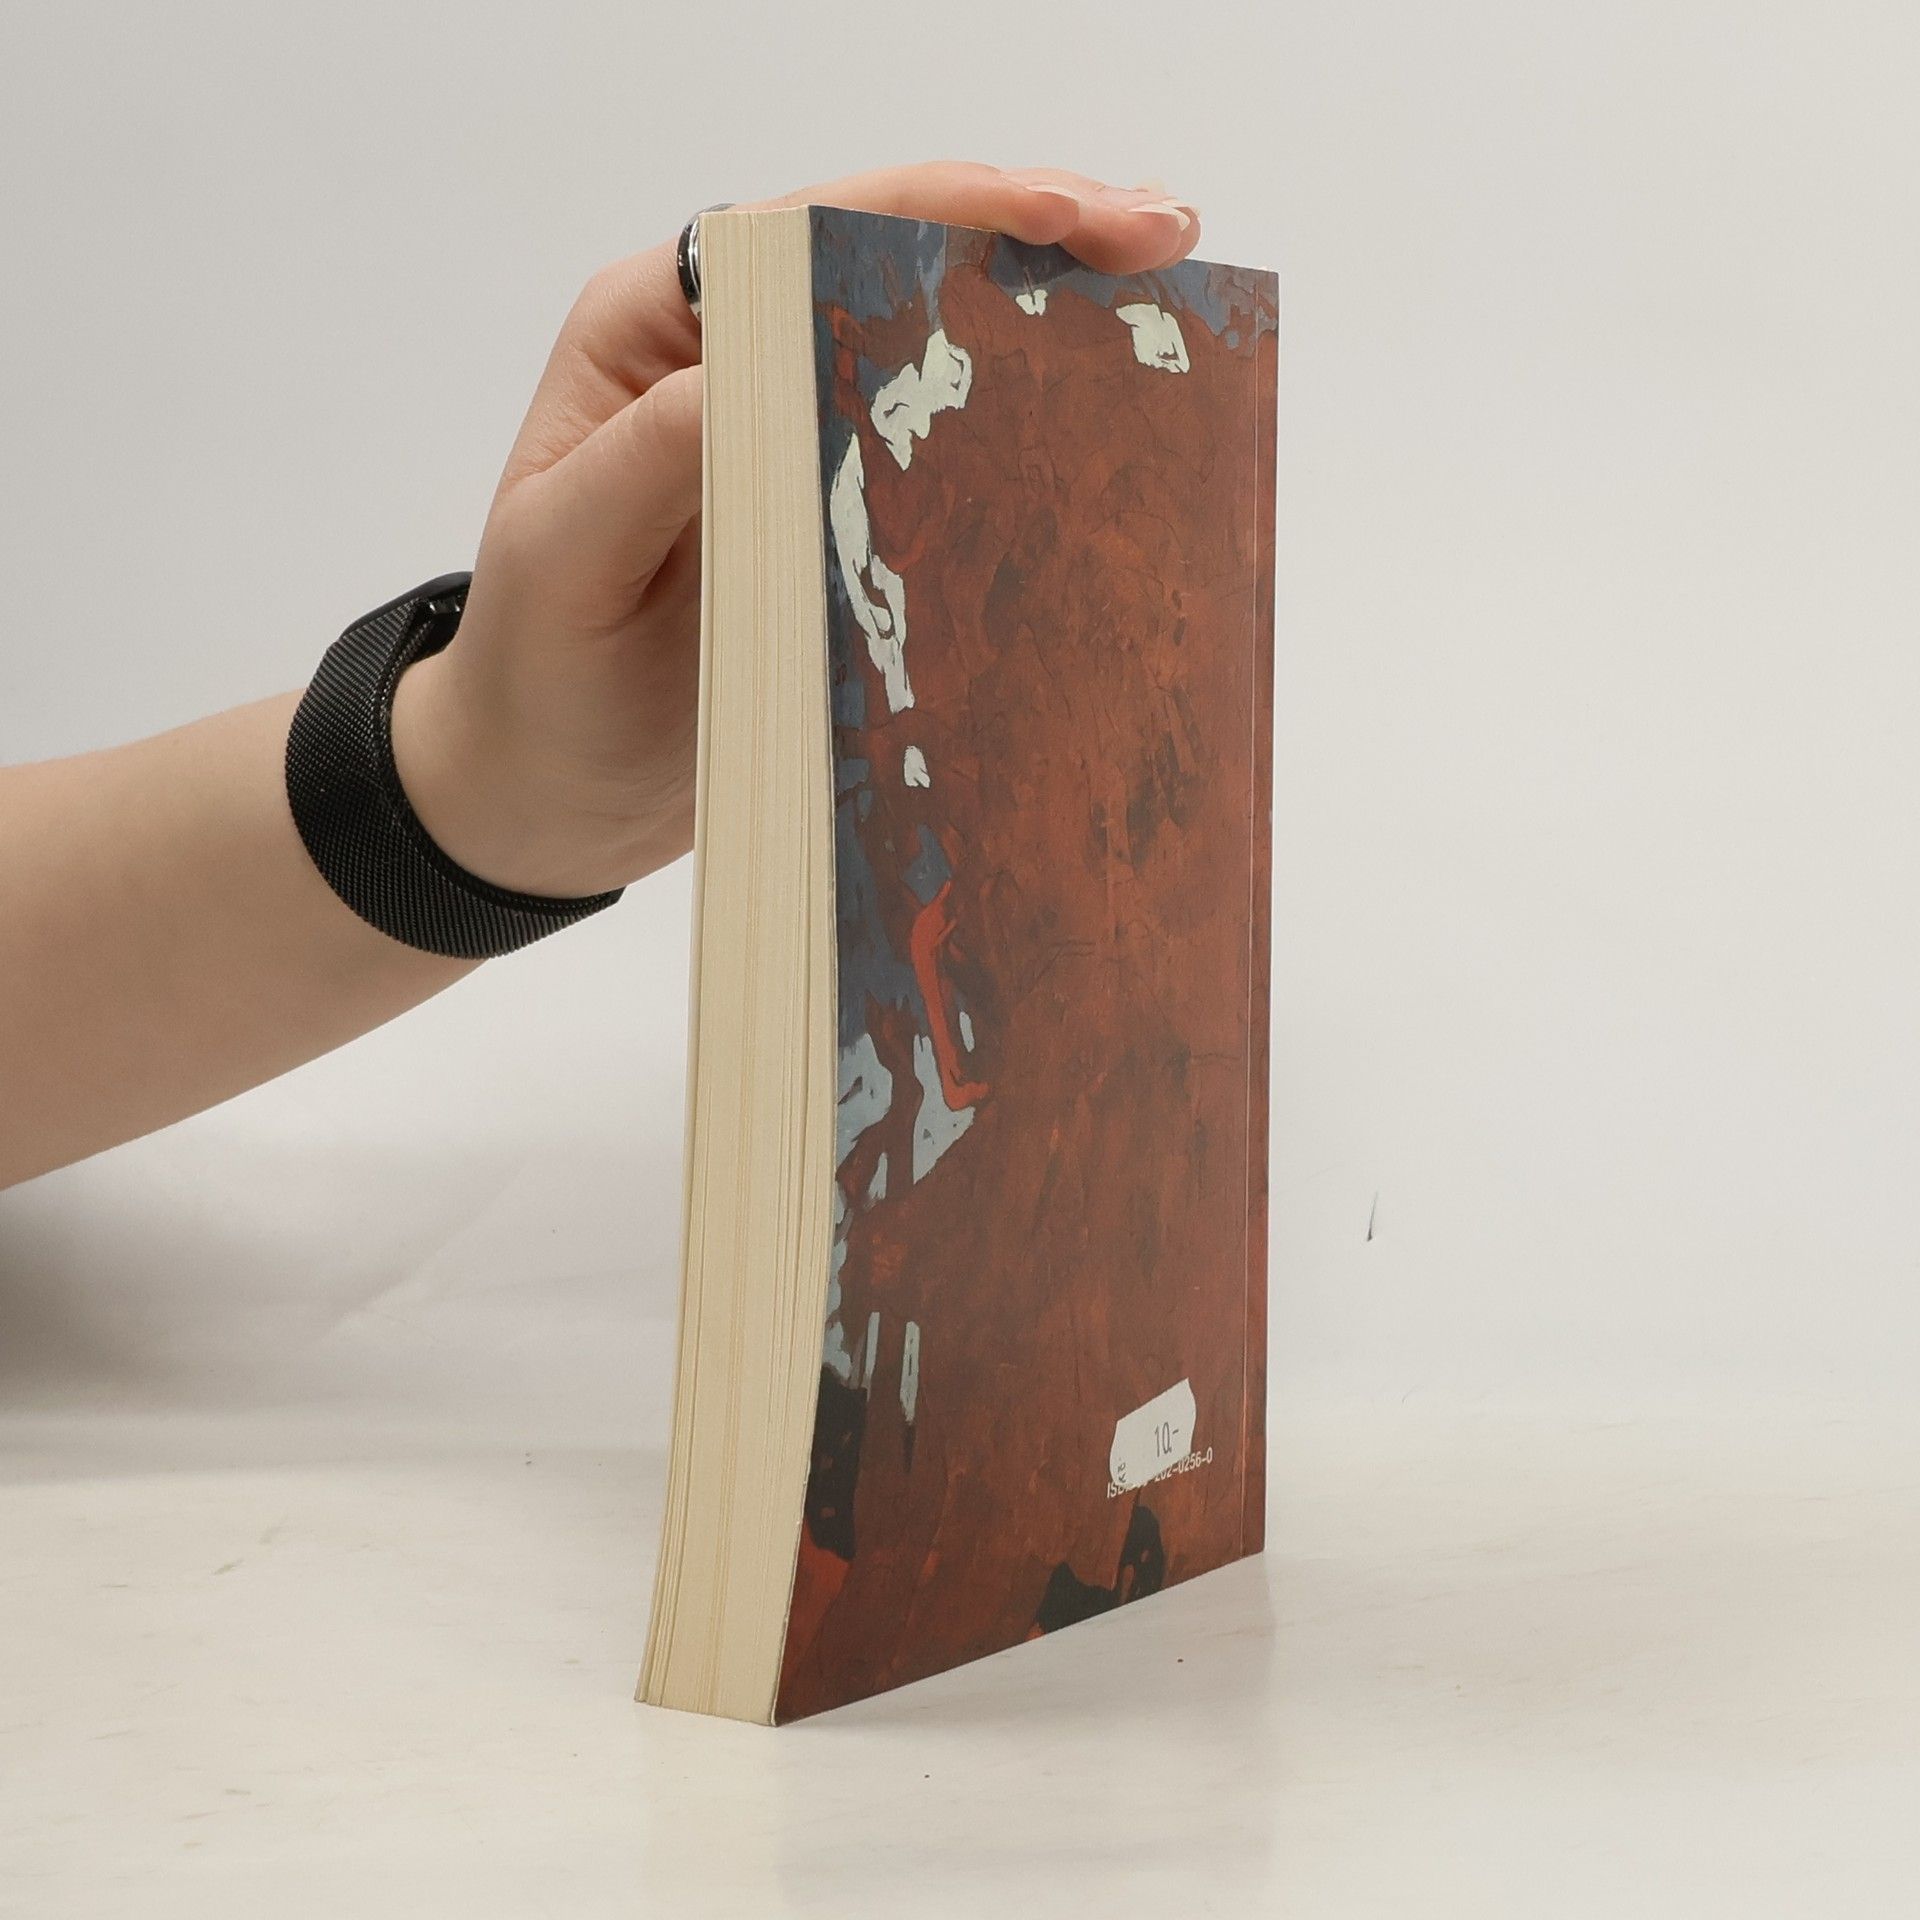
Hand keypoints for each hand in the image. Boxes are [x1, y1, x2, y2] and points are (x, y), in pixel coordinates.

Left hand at [391, 162, 1201, 898]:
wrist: (540, 791)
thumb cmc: (535, 676)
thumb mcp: (565, 560)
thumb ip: (653, 460)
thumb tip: (760, 373)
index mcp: (658, 331)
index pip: (813, 231)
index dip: (948, 209)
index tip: (1067, 217)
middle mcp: (733, 364)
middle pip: (893, 263)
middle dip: (1032, 235)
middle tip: (1161, 238)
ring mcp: (794, 443)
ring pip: (930, 349)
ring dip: (1045, 318)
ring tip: (1166, 299)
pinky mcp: (834, 523)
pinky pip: (937, 458)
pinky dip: (1020, 430)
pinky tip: (1103, 422)